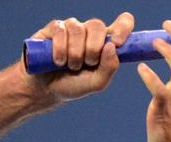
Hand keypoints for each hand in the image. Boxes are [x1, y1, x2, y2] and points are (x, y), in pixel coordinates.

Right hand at [20, 12, 134, 104]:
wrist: (47, 89)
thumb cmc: (74, 84)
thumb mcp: (97, 83)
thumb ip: (109, 67)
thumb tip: (112, 46)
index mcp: (105, 42)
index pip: (123, 22)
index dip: (123, 28)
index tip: (117, 43)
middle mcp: (90, 32)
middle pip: (98, 26)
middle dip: (92, 50)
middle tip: (86, 64)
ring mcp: (72, 28)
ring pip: (78, 30)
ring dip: (75, 54)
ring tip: (70, 66)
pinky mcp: (54, 28)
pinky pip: (61, 31)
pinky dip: (60, 50)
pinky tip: (58, 61)